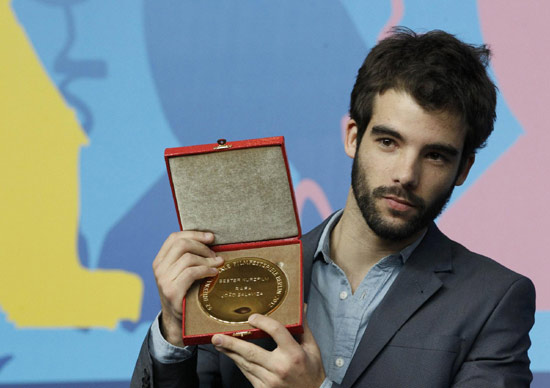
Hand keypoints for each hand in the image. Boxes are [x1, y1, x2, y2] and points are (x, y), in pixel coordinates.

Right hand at [153, 231, 222, 345]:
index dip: (194, 234)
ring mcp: (164, 280)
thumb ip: (190, 258)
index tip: (211, 237)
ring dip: (207, 259)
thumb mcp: (183, 273)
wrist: (178, 323)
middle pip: (182, 244)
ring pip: (188, 258)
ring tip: (218, 264)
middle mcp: (159, 268)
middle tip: (215, 254)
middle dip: (202, 246)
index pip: (174, 238)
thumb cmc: (186, 294)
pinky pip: (191, 272)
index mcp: (160, 260)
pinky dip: (206, 270)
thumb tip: (211, 240)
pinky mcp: (172, 291)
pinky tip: (214, 273)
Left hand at [212, 312, 324, 387]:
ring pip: (245, 363)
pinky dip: (239, 363)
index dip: (263, 322)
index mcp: (294, 354)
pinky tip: (232, 356)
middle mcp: (280, 367)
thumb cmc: (312, 371)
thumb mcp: (312, 348)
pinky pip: (247, 373)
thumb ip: (304, 328)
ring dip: (230, 353)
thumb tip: (300, 307)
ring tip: (218, 343)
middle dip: (232, 343)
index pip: (276, 331)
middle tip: (217, 337)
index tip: (252, 318)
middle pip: (251, 352)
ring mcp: (270, 381)